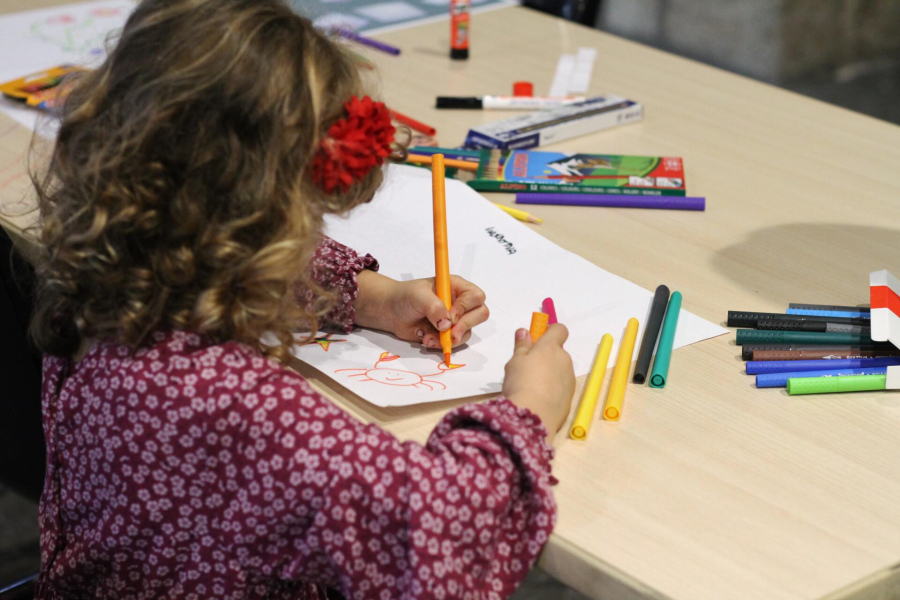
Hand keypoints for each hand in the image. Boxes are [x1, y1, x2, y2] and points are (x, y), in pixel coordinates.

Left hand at [354, 270, 488, 348]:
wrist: (391, 312)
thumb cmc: (405, 297)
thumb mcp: (418, 296)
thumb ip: (434, 307)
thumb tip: (447, 324)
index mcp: (455, 287)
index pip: (475, 296)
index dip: (466, 307)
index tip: (451, 316)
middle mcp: (459, 302)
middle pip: (480, 314)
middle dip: (465, 326)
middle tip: (450, 334)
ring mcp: (455, 320)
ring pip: (467, 332)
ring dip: (450, 339)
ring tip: (429, 338)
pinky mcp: (447, 334)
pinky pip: (454, 343)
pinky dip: (441, 345)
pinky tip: (426, 340)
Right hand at [502, 324, 574, 441]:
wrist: (535, 414)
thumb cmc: (521, 382)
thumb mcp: (515, 361)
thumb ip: (522, 345)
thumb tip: (525, 331)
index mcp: (551, 347)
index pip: (559, 329)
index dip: (549, 332)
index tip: (536, 340)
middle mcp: (564, 360)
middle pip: (557, 352)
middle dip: (545, 357)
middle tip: (526, 369)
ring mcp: (569, 379)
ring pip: (559, 370)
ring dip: (548, 374)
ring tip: (530, 388)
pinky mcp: (570, 396)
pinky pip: (560, 387)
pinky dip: (552, 390)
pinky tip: (538, 400)